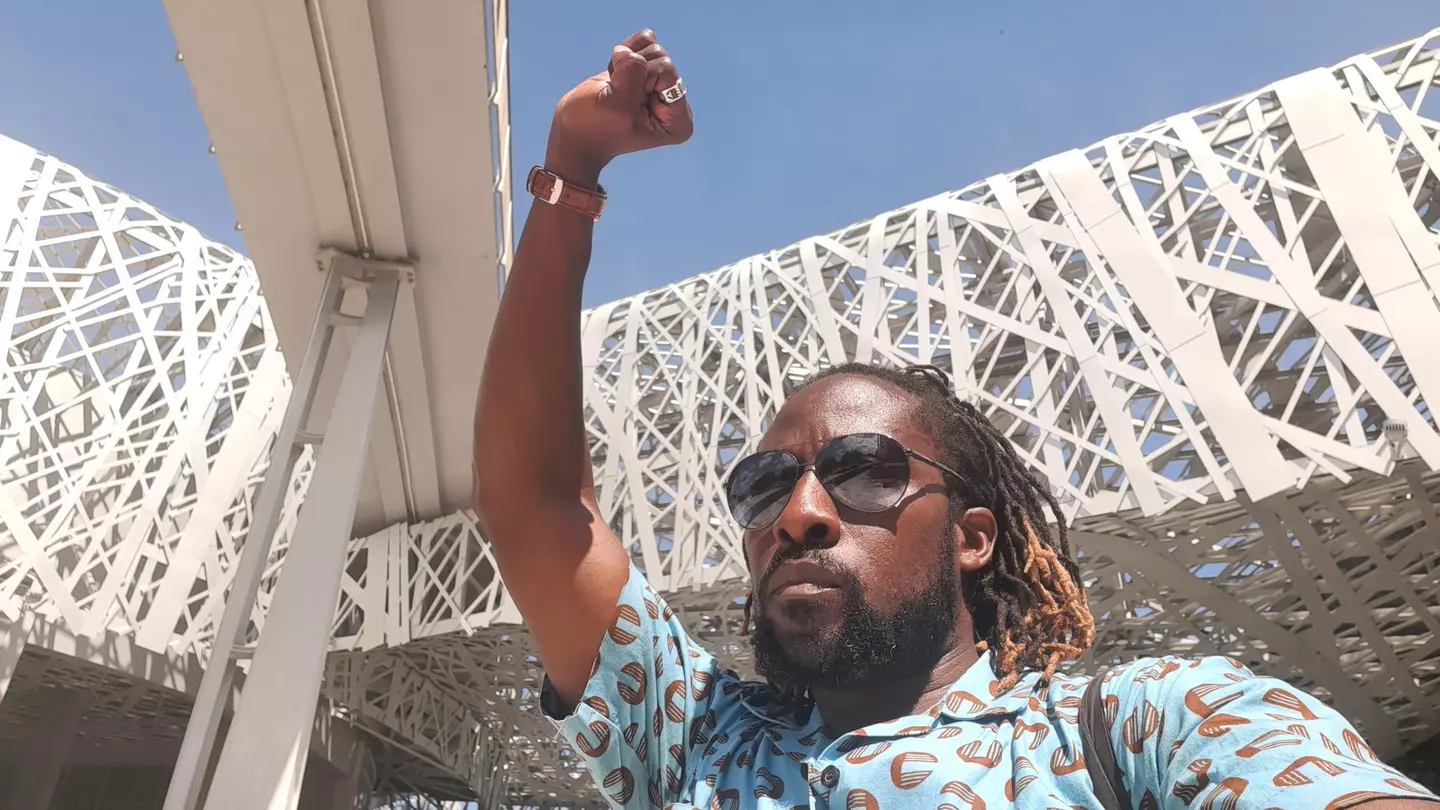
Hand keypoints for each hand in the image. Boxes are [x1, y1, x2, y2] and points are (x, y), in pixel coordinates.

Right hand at [546, 29, 693, 185]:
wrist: (574, 131)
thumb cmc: (594, 126)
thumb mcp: (617, 103)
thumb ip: (632, 72)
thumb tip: (628, 50)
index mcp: (677, 120)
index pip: (667, 71)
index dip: (640, 78)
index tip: (626, 103)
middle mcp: (674, 101)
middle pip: (661, 57)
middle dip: (632, 70)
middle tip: (617, 95)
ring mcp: (661, 85)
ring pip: (652, 48)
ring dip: (625, 63)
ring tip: (614, 88)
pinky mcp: (646, 71)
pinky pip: (642, 42)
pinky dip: (623, 53)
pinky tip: (615, 75)